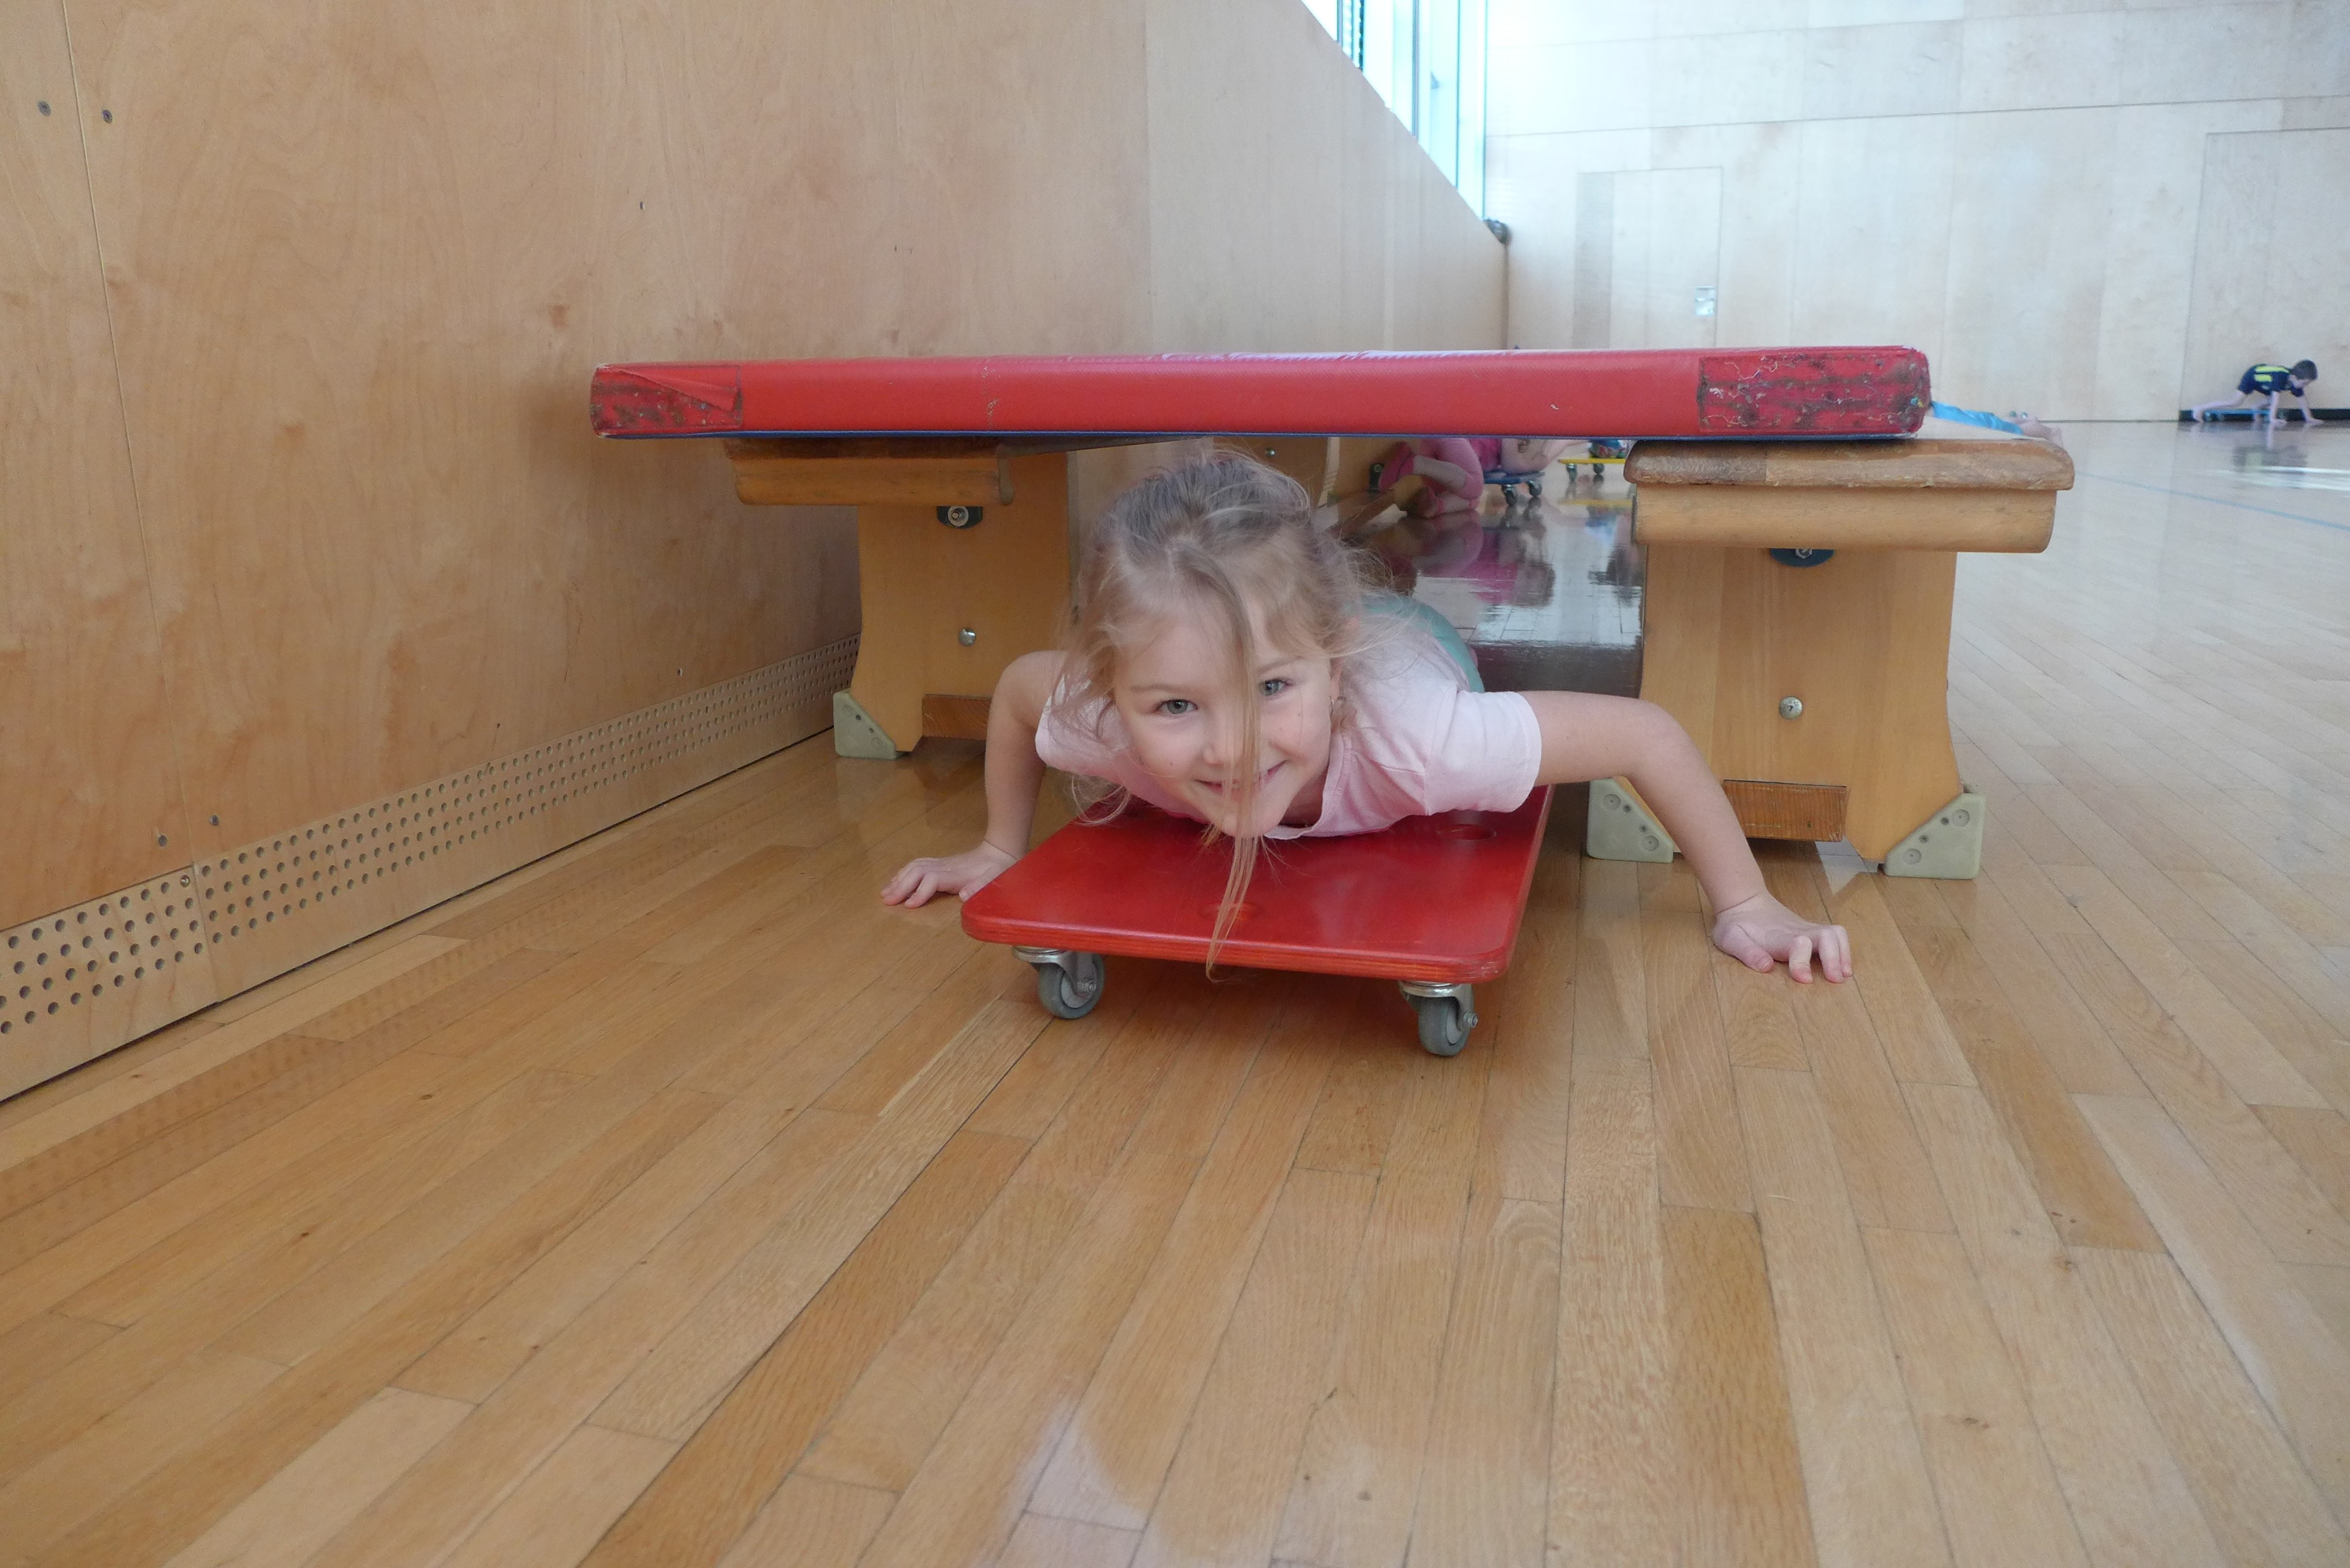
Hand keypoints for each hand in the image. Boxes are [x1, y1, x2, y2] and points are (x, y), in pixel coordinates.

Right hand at [881, 841, 1018, 907]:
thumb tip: (964, 896)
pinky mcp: (940, 863)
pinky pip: (917, 865)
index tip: (909, 905)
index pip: (931, 880)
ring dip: (898, 879)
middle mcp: (944, 866)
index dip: (919, 892)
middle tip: (886, 901)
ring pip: (914, 867)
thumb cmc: (998, 869)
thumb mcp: (995, 879)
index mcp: (956, 874)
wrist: (999, 851)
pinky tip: (896, 881)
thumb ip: (980, 887)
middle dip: (900, 887)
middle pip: (916, 872)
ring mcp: (941, 863)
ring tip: (885, 893)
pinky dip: (903, 873)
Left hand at [1710, 891, 1851, 982]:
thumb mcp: (1730, 938)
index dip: (1802, 961)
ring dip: (1843, 953)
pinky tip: (1843, 967)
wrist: (1744, 901)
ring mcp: (1807, 929)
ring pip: (1836, 934)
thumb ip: (1747, 952)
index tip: (1804, 979)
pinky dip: (1844, 950)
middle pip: (1826, 936)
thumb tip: (1766, 967)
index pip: (1797, 945)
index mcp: (1777, 936)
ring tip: (1844, 975)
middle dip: (1834, 958)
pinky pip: (1836, 936)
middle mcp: (1798, 931)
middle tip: (1836, 980)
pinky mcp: (1812, 931)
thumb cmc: (1736, 924)